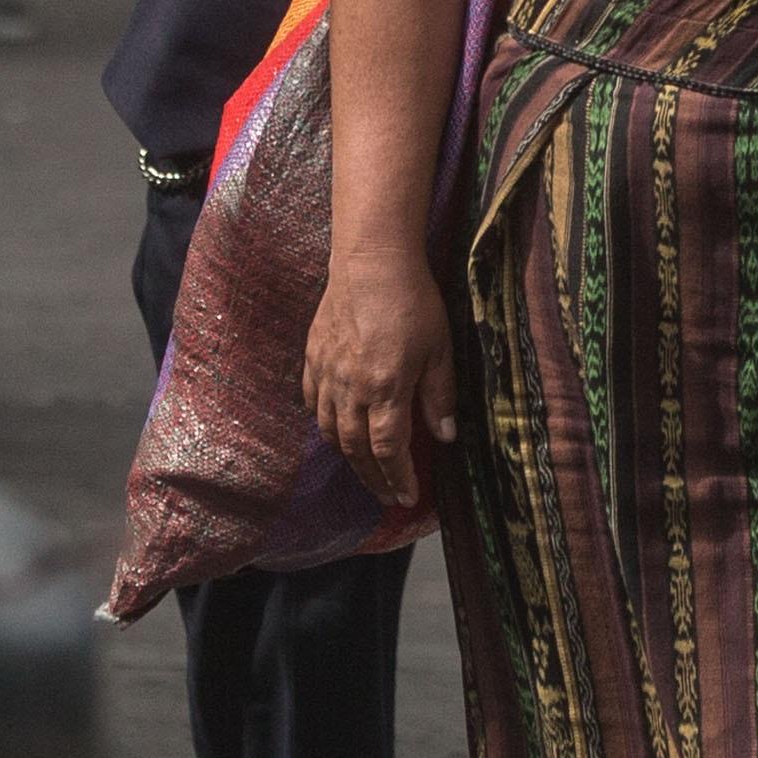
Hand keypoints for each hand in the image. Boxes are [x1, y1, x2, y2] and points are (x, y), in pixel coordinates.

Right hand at [302, 258, 454, 504]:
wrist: (371, 260)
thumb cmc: (413, 301)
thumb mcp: (439, 349)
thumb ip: (439, 396)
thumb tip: (445, 437)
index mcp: (385, 388)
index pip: (389, 449)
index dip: (398, 478)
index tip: (408, 497)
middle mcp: (350, 387)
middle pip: (356, 448)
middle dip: (373, 478)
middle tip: (388, 496)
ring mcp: (326, 372)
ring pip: (329, 429)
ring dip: (347, 455)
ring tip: (365, 469)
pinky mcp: (313, 356)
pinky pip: (311, 400)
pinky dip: (322, 421)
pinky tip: (335, 426)